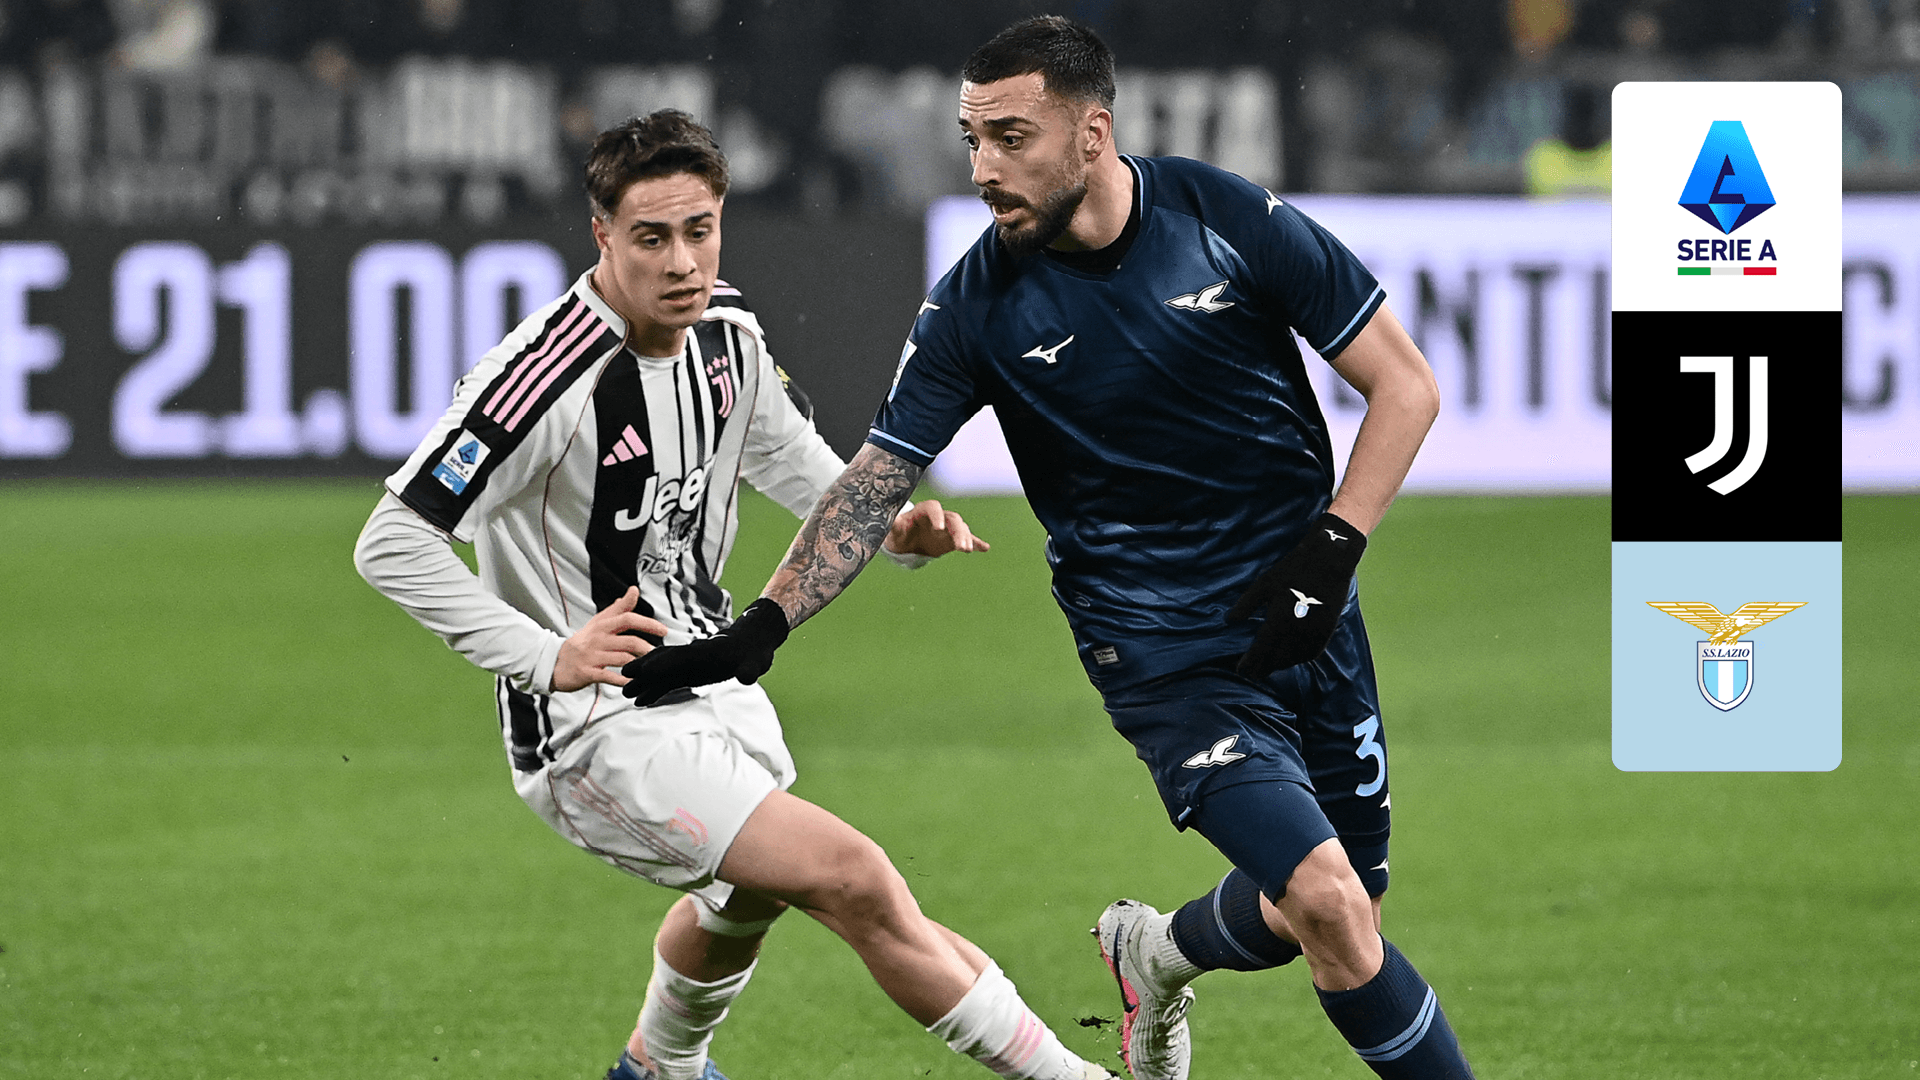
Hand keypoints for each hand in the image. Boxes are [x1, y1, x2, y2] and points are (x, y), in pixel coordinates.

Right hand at [552, 587, 670, 692]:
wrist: (553, 662)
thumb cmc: (580, 643)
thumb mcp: (597, 623)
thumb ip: (617, 609)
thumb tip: (634, 591)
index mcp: (602, 625)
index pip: (627, 618)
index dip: (648, 623)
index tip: (663, 631)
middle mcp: (597, 639)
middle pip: (629, 641)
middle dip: (647, 649)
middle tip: (659, 655)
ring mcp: (591, 656)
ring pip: (622, 659)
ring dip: (639, 665)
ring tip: (650, 669)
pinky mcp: (586, 672)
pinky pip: (608, 677)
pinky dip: (623, 681)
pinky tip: (633, 683)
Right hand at [621, 597, 790, 705]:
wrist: (751, 645)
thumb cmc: (754, 652)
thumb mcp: (755, 661)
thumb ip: (750, 669)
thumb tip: (750, 677)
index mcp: (704, 653)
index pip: (679, 657)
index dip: (661, 662)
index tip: (643, 668)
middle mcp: (691, 658)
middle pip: (663, 662)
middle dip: (643, 670)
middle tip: (622, 678)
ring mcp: (688, 666)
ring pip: (661, 674)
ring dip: (644, 683)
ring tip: (625, 694)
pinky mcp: (689, 674)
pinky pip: (667, 683)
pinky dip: (654, 691)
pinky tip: (642, 701)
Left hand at [884, 499, 990, 557]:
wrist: (904, 541)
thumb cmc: (898, 532)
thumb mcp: (893, 530)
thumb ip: (893, 525)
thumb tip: (888, 522)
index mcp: (923, 511)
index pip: (933, 507)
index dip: (937, 515)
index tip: (938, 528)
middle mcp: (938, 517)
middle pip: (953, 518)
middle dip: (958, 531)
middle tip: (960, 547)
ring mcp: (948, 528)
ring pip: (961, 528)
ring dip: (966, 538)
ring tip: (967, 550)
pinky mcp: (952, 539)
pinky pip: (967, 539)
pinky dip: (976, 543)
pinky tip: (985, 548)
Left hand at [1226, 512, 1366, 677]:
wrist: (1329, 562)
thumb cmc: (1293, 570)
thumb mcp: (1264, 584)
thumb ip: (1246, 605)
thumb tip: (1229, 622)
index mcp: (1278, 621)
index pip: (1260, 650)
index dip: (1250, 663)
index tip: (1240, 670)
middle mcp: (1296, 632)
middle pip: (1276, 659)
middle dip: (1262, 668)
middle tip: (1251, 674)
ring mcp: (1313, 633)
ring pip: (1293, 659)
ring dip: (1279, 666)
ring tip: (1268, 669)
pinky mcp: (1326, 631)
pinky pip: (1311, 653)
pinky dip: (1298, 659)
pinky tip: (1291, 659)